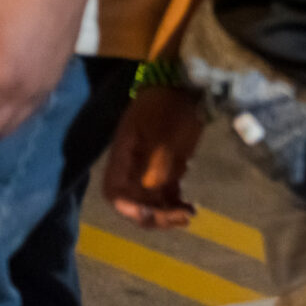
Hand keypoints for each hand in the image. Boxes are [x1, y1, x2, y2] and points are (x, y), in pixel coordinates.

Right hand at [107, 85, 205, 227]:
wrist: (182, 87)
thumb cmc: (167, 106)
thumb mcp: (162, 131)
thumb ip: (157, 160)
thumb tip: (152, 189)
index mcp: (123, 160)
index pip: (116, 193)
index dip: (128, 209)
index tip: (148, 215)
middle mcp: (134, 170)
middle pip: (135, 203)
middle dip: (153, 215)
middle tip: (179, 218)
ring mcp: (151, 169)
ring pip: (152, 202)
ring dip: (167, 213)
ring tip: (188, 215)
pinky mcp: (169, 167)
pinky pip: (168, 193)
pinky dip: (176, 203)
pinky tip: (190, 207)